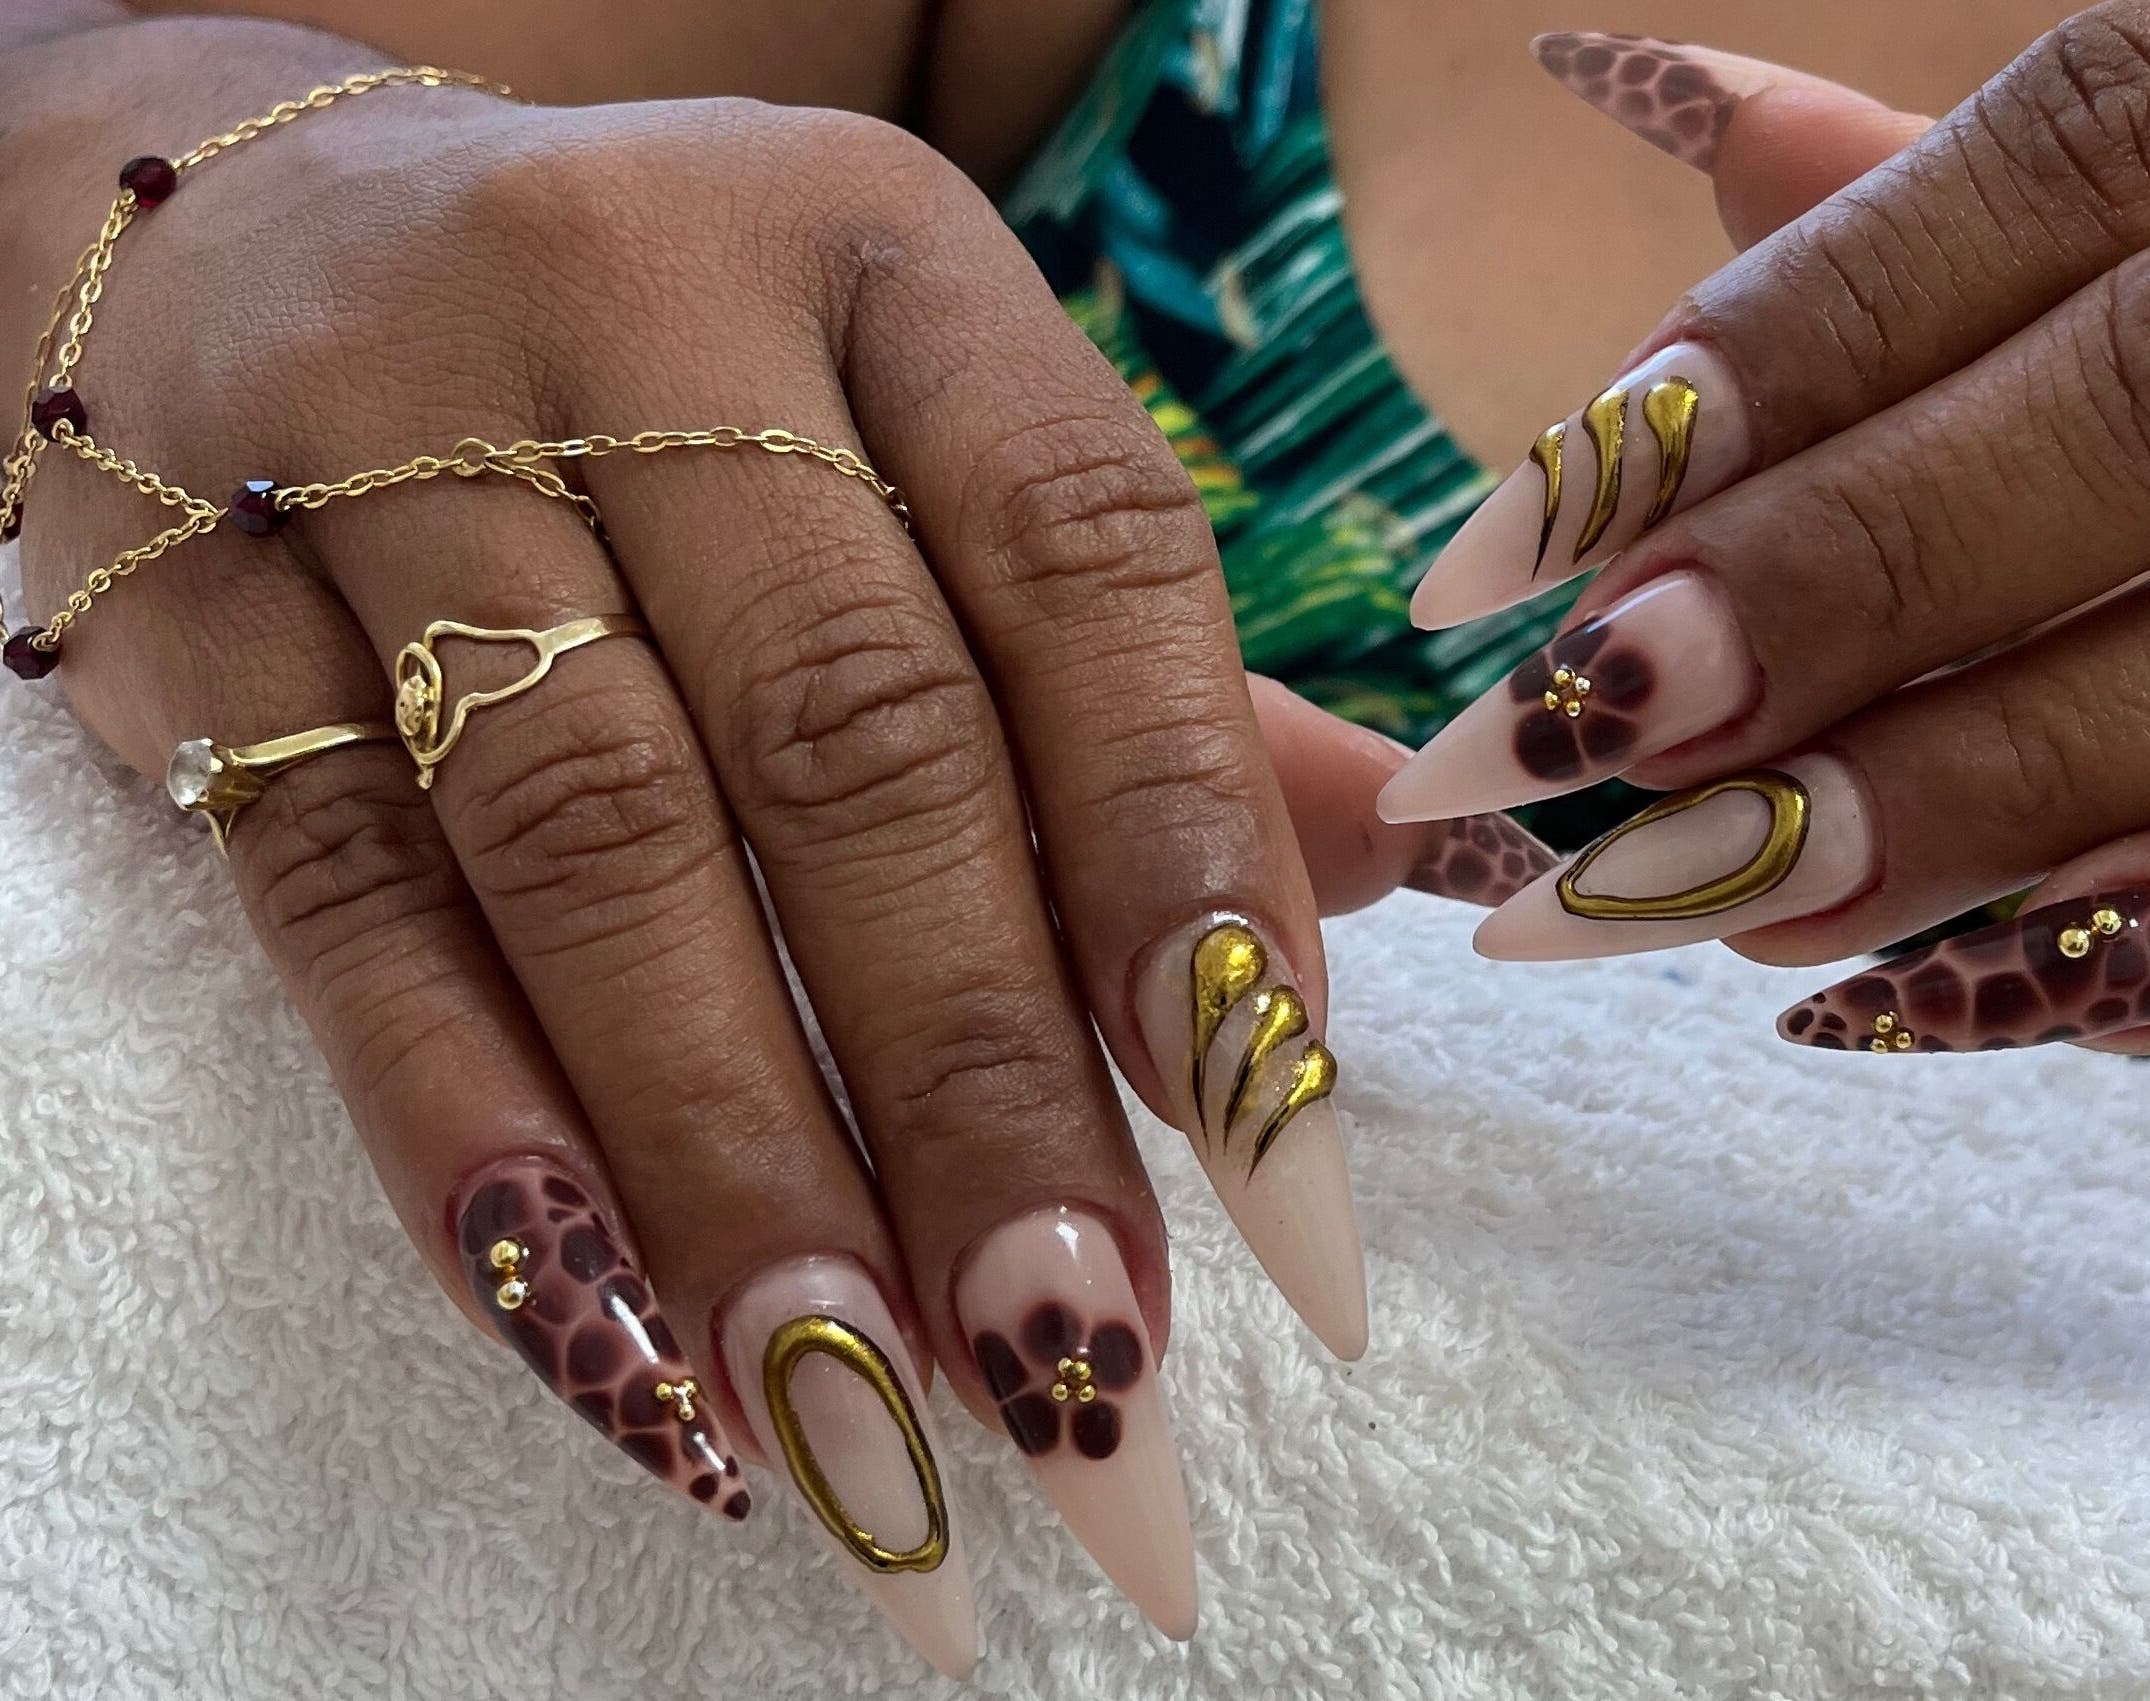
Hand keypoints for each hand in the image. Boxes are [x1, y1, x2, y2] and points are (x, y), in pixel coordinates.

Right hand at [2, 22, 1542, 1662]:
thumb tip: (1403, 871)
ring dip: (743, 1156)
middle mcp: (642, 309)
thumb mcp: (924, 427)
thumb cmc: (688, 388)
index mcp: (890, 258)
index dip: (1194, 865)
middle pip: (850, 735)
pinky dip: (480, 1143)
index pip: (1089, 564)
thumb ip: (1147, 666)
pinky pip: (340, 906)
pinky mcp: (185, 604)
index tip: (1282, 1156)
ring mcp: (383, 443)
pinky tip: (614, 1345)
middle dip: (982, 1077)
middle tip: (1083, 1357)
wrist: (257, 232)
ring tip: (867, 1412)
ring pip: (592, 839)